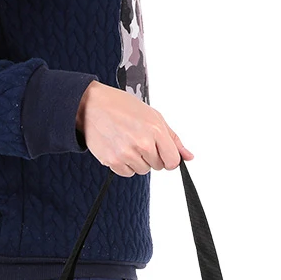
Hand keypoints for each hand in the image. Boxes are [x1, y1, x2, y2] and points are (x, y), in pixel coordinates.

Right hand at [76, 82, 192, 176]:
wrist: (92, 106)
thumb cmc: (122, 107)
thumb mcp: (153, 116)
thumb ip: (173, 139)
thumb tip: (188, 156)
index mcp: (155, 130)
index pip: (172, 161)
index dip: (169, 158)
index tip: (162, 151)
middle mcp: (142, 143)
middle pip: (157, 166)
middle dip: (152, 156)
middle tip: (139, 139)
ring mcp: (126, 154)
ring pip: (142, 170)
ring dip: (138, 161)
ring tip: (127, 142)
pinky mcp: (112, 161)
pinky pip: (127, 173)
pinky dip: (125, 164)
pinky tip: (119, 148)